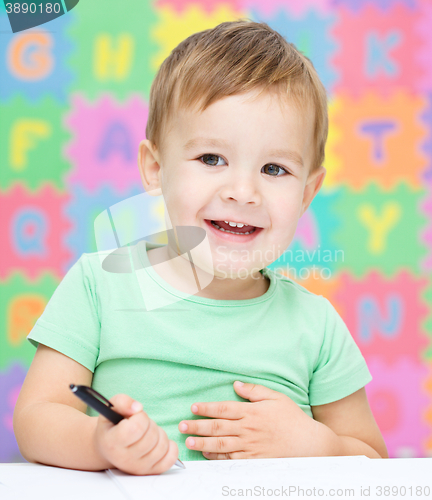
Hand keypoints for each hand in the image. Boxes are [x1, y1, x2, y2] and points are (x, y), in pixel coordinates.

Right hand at [93, 393, 178, 474]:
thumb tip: (137, 408)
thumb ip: (122, 402)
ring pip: (162, 446)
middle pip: (151, 437)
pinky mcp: (150, 471)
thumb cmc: (112, 426)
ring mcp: (138, 468)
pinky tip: (159, 441)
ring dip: (159, 433)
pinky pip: (170, 458)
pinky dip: (170, 447)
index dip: (140, 417)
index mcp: (112, 443)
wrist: (109, 447)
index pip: (137, 428)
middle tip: (141, 425)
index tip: (134, 417)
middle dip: (150, 424)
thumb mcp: (110, 408)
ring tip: (148, 433)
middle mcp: (124, 459)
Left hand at [178, 381, 321, 459]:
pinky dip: (217, 456)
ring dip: (203, 442)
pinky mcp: (253, 460)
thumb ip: (254, 390)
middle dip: (198, 425)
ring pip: (221, 444)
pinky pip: (231, 459)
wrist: (309, 444)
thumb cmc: (292, 418)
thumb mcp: (276, 397)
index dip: (207, 408)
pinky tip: (206, 453)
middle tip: (181, 425)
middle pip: (218, 427)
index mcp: (252, 412)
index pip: (224, 408)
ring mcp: (250, 446)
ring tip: (188, 440)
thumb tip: (236, 384)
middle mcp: (248, 429)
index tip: (193, 407)